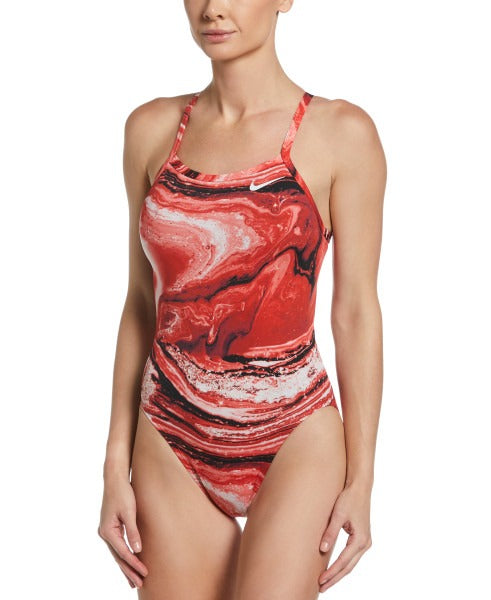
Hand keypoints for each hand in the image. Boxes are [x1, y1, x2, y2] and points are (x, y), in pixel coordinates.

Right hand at [98, 473, 147, 588]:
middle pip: (118, 557)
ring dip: (126, 567)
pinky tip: (129, 563)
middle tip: (139, 584)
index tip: (145, 573)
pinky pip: (117, 547)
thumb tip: (138, 551)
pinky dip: (123, 556)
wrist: (114, 479)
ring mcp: (106, 531)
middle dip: (129, 571)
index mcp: (108, 531)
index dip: (134, 564)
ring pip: (117, 554)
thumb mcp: (130, 512)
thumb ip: (133, 532)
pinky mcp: (110, 528)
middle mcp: (104, 533)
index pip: (123, 553)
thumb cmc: (123, 493)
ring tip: (133, 581)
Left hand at [318, 480, 371, 592]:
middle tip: (321, 587)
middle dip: (335, 578)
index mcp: (360, 539)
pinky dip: (343, 564)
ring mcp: (365, 542)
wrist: (360, 488)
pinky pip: (352, 557)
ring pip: (351, 563)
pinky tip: (334, 569)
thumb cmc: (349, 499)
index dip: (331, 572)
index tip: (320, 580)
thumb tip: (322, 549)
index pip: (343, 562)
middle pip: (348, 567)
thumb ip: (330, 532)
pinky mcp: (362, 539)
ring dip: (339, 573)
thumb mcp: (337, 514)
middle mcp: (365, 543)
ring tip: (326, 582)